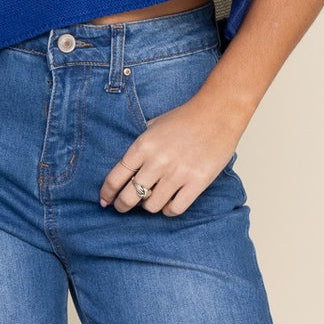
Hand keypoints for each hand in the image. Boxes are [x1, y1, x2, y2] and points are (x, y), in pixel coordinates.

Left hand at [98, 102, 239, 215]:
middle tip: (123, 206)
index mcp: (143, 146)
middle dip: (122, 205)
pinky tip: (168, 202)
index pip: (115, 177)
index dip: (107, 193)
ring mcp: (178, 174)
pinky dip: (168, 210)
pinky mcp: (197, 183)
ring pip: (151, 206)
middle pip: (129, 197)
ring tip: (151, 199)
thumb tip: (126, 168)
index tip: (105, 200)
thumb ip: (139, 146)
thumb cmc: (186, 118)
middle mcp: (157, 162)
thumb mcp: (153, 125)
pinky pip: (174, 209)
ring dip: (147, 206)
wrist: (218, 113)